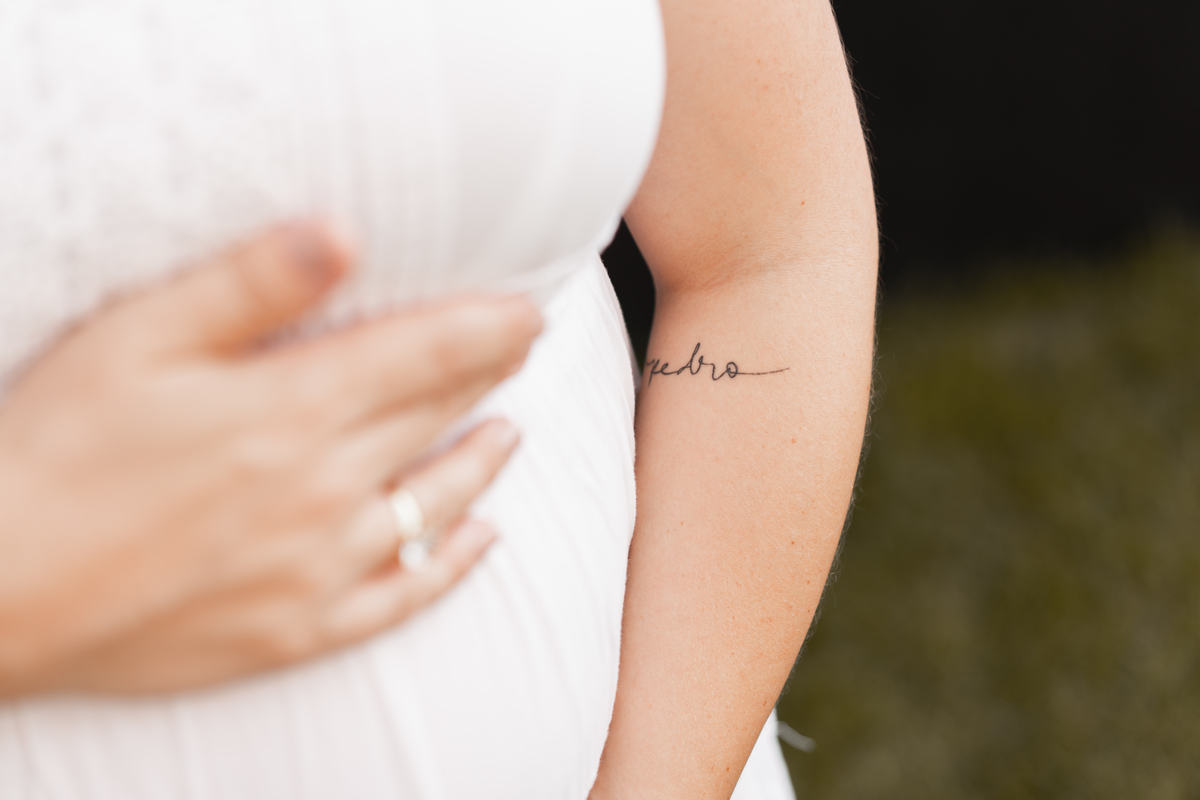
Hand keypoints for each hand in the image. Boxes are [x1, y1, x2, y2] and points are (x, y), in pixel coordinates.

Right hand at [0, 223, 541, 696]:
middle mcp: (326, 489)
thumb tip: (344, 228)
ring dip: (482, 461)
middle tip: (522, 351)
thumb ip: (251, 285)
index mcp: (293, 409)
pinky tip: (482, 540)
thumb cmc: (54, 453)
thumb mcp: (137, 340)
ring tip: (511, 431)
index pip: (427, 354)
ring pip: (436, 503)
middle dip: (488, 377)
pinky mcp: (300, 627)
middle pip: (435, 418)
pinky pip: (406, 595)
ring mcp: (320, 566)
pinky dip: (453, 563)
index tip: (531, 310)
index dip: (490, 328)